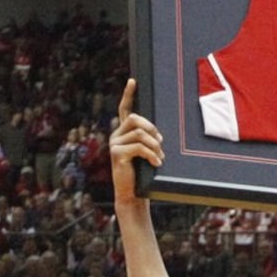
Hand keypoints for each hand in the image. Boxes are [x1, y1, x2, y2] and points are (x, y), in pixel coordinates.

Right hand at [110, 80, 162, 207]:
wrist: (132, 195)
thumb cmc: (142, 175)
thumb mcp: (147, 155)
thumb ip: (149, 142)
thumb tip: (160, 135)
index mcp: (124, 132)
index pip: (125, 109)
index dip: (128, 95)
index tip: (133, 81)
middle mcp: (116, 135)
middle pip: (135, 118)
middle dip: (151, 128)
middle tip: (161, 142)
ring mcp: (114, 144)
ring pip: (139, 133)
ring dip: (154, 145)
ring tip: (160, 157)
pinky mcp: (117, 154)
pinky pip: (138, 147)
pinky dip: (151, 154)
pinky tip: (156, 163)